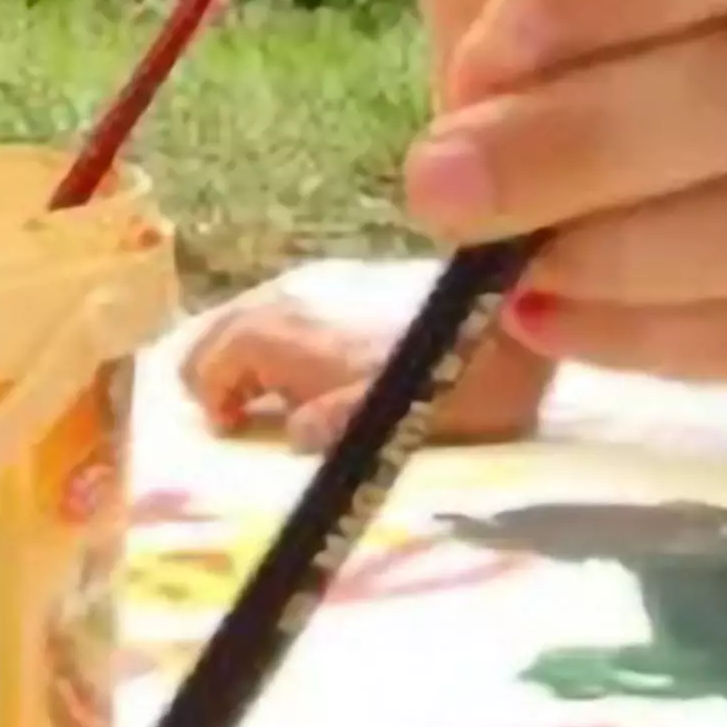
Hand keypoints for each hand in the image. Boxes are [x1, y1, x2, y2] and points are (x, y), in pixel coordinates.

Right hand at [180, 289, 550, 450]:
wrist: (516, 325)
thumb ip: (338, 427)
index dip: (210, 402)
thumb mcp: (396, 421)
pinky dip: (285, 345)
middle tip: (242, 424)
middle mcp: (296, 300)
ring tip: (274, 405)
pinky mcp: (359, 288)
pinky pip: (295, 315)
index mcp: (289, 333)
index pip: (210, 359)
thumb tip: (294, 435)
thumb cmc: (457, 385)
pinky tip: (319, 375)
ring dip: (251, 359)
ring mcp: (326, 288)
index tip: (234, 438)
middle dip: (218, 375)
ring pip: (258, 319)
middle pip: (223, 331)